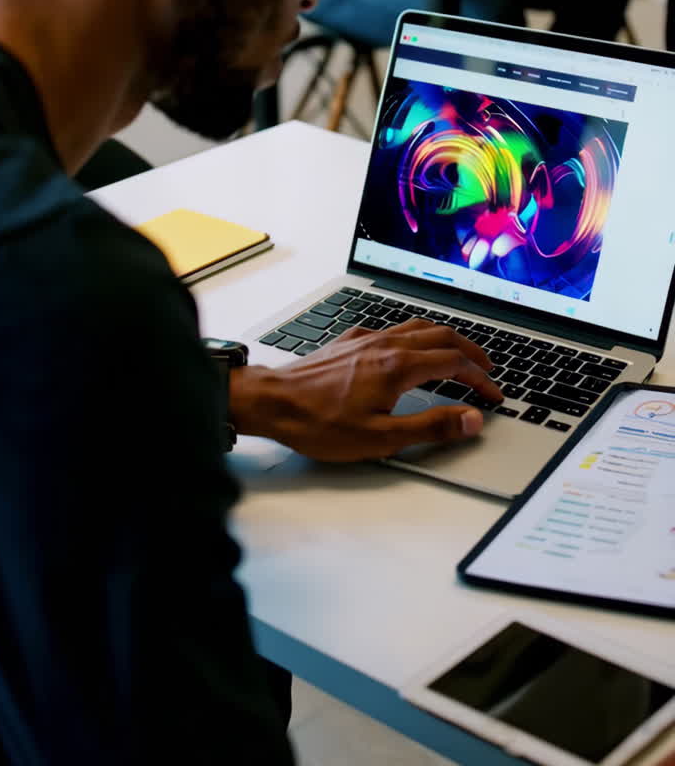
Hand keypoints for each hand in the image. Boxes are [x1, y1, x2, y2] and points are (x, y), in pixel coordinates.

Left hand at [229, 320, 501, 461]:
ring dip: (446, 339)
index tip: (493, 395)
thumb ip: (431, 427)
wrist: (272, 402)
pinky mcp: (349, 341)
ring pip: (418, 327)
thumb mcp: (382, 438)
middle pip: (442, 336)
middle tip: (488, 369)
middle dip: (471, 352)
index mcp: (399, 366)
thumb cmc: (319, 423)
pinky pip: (393, 328)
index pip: (455, 363)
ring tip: (459, 353)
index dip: (480, 378)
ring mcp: (366, 338)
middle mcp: (386, 344)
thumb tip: (471, 419)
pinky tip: (408, 348)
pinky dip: (416, 335)